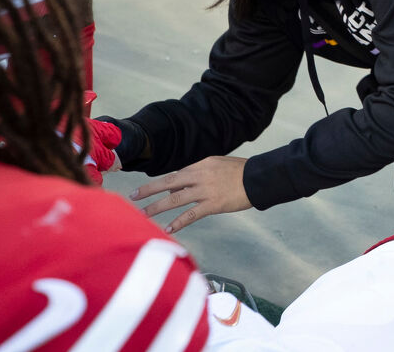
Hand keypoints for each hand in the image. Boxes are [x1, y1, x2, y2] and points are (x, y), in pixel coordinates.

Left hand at [134, 156, 251, 233]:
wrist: (260, 178)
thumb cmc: (241, 172)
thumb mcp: (218, 166)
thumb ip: (199, 175)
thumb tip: (178, 190)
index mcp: (202, 164)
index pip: (176, 175)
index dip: (159, 184)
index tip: (146, 190)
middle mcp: (200, 175)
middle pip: (169, 182)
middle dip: (149, 190)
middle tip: (133, 196)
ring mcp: (206, 190)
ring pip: (175, 199)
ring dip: (157, 207)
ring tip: (142, 214)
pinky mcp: (213, 204)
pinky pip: (191, 214)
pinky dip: (178, 221)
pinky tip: (168, 228)